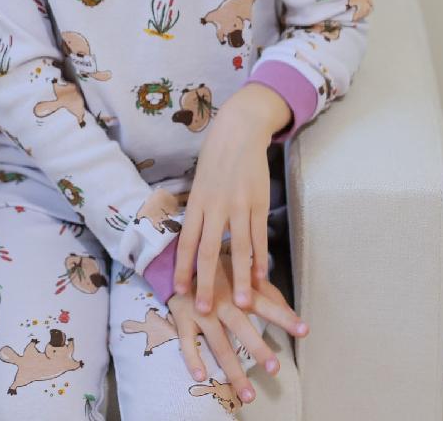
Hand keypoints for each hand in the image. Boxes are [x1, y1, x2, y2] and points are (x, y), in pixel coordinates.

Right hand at [168, 255, 308, 404]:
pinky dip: (192, 358)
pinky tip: (201, 376)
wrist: (180, 260)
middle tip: (274, 369)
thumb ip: (267, 293)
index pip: (265, 305)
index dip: (284, 317)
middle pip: (241, 327)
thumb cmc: (219, 271)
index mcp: (239, 290)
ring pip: (218, 343)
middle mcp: (221, 301)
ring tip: (248, 394)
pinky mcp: (182, 316)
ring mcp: (201, 310)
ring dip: (233, 369)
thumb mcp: (241, 274)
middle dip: (257, 348)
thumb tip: (292, 312)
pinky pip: (186, 340)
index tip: (304, 330)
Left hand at [173, 83, 290, 311]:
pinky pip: (259, 237)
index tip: (180, 291)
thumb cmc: (215, 157)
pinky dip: (260, 260)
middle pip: (210, 251)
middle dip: (207, 282)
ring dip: (241, 280)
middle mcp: (216, 206)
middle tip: (206, 309)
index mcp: (197, 201)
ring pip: (239, 249)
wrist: (239, 131)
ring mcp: (239, 206)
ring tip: (243, 305)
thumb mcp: (199, 180)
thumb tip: (192, 236)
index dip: (183, 267)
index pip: (187, 241)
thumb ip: (198, 208)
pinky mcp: (259, 204)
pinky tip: (262, 279)